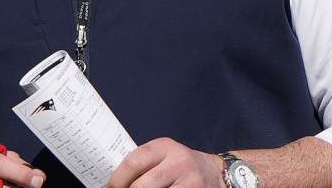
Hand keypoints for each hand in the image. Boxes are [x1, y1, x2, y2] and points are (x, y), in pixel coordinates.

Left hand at [107, 137, 222, 187]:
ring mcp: (189, 183)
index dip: (116, 180)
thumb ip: (144, 164)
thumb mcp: (165, 155)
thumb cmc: (183, 166)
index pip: (133, 162)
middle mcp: (178, 162)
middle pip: (141, 186)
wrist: (216, 174)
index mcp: (166, 147)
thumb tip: (115, 182)